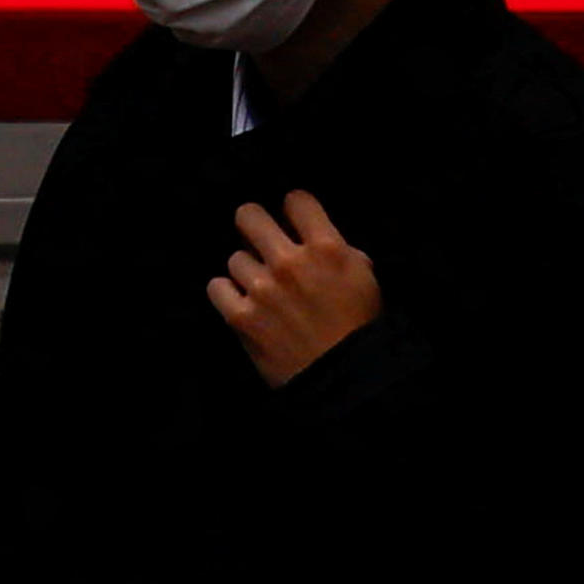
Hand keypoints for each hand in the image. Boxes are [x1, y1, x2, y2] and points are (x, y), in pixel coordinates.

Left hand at [209, 188, 382, 386]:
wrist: (347, 384)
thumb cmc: (361, 331)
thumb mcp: (366, 282)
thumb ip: (343, 252)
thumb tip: (319, 237)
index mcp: (327, 250)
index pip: (296, 199)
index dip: (293, 209)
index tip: (293, 222)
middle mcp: (290, 263)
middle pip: (248, 215)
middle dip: (254, 227)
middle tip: (261, 243)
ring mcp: (262, 289)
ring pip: (234, 257)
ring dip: (247, 272)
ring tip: (263, 291)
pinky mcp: (241, 317)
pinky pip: (217, 286)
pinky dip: (227, 294)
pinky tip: (243, 303)